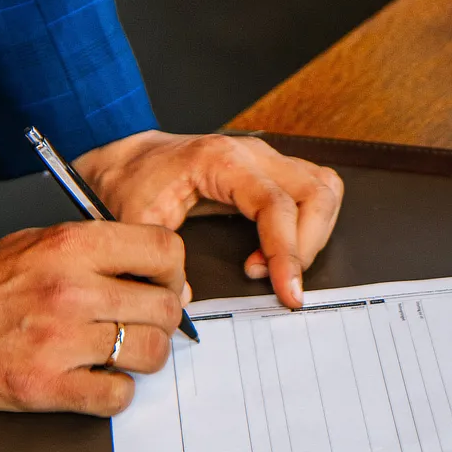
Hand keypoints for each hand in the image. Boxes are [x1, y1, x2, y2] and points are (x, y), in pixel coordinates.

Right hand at [0, 222, 188, 415]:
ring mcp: (58, 340)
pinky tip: (97, 380)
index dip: (174, 272)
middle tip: (142, 325)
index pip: (164, 250)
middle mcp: (70, 290)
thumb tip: (165, 282)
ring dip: (144, 357)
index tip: (164, 285)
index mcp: (71, 246)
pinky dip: (115, 392)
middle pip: (165, 307)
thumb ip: (102, 254)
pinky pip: (117, 396)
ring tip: (119, 353)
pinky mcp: (44, 386)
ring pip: (150, 353)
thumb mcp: (41, 241)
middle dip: (163, 319)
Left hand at [72, 131, 343, 308]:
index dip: (288, 252)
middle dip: (307, 247)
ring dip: (314, 234)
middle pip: (315, 193)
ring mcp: (266, 158)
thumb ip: (156, 259)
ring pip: (324, 188)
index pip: (276, 204)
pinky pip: (313, 188)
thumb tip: (186, 298)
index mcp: (222, 160)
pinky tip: (277, 251)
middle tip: (280, 283)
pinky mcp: (270, 169)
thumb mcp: (134, 221)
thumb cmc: (132, 183)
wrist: (128, 160)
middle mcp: (252, 153)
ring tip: (277, 267)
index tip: (288, 291)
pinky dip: (310, 223)